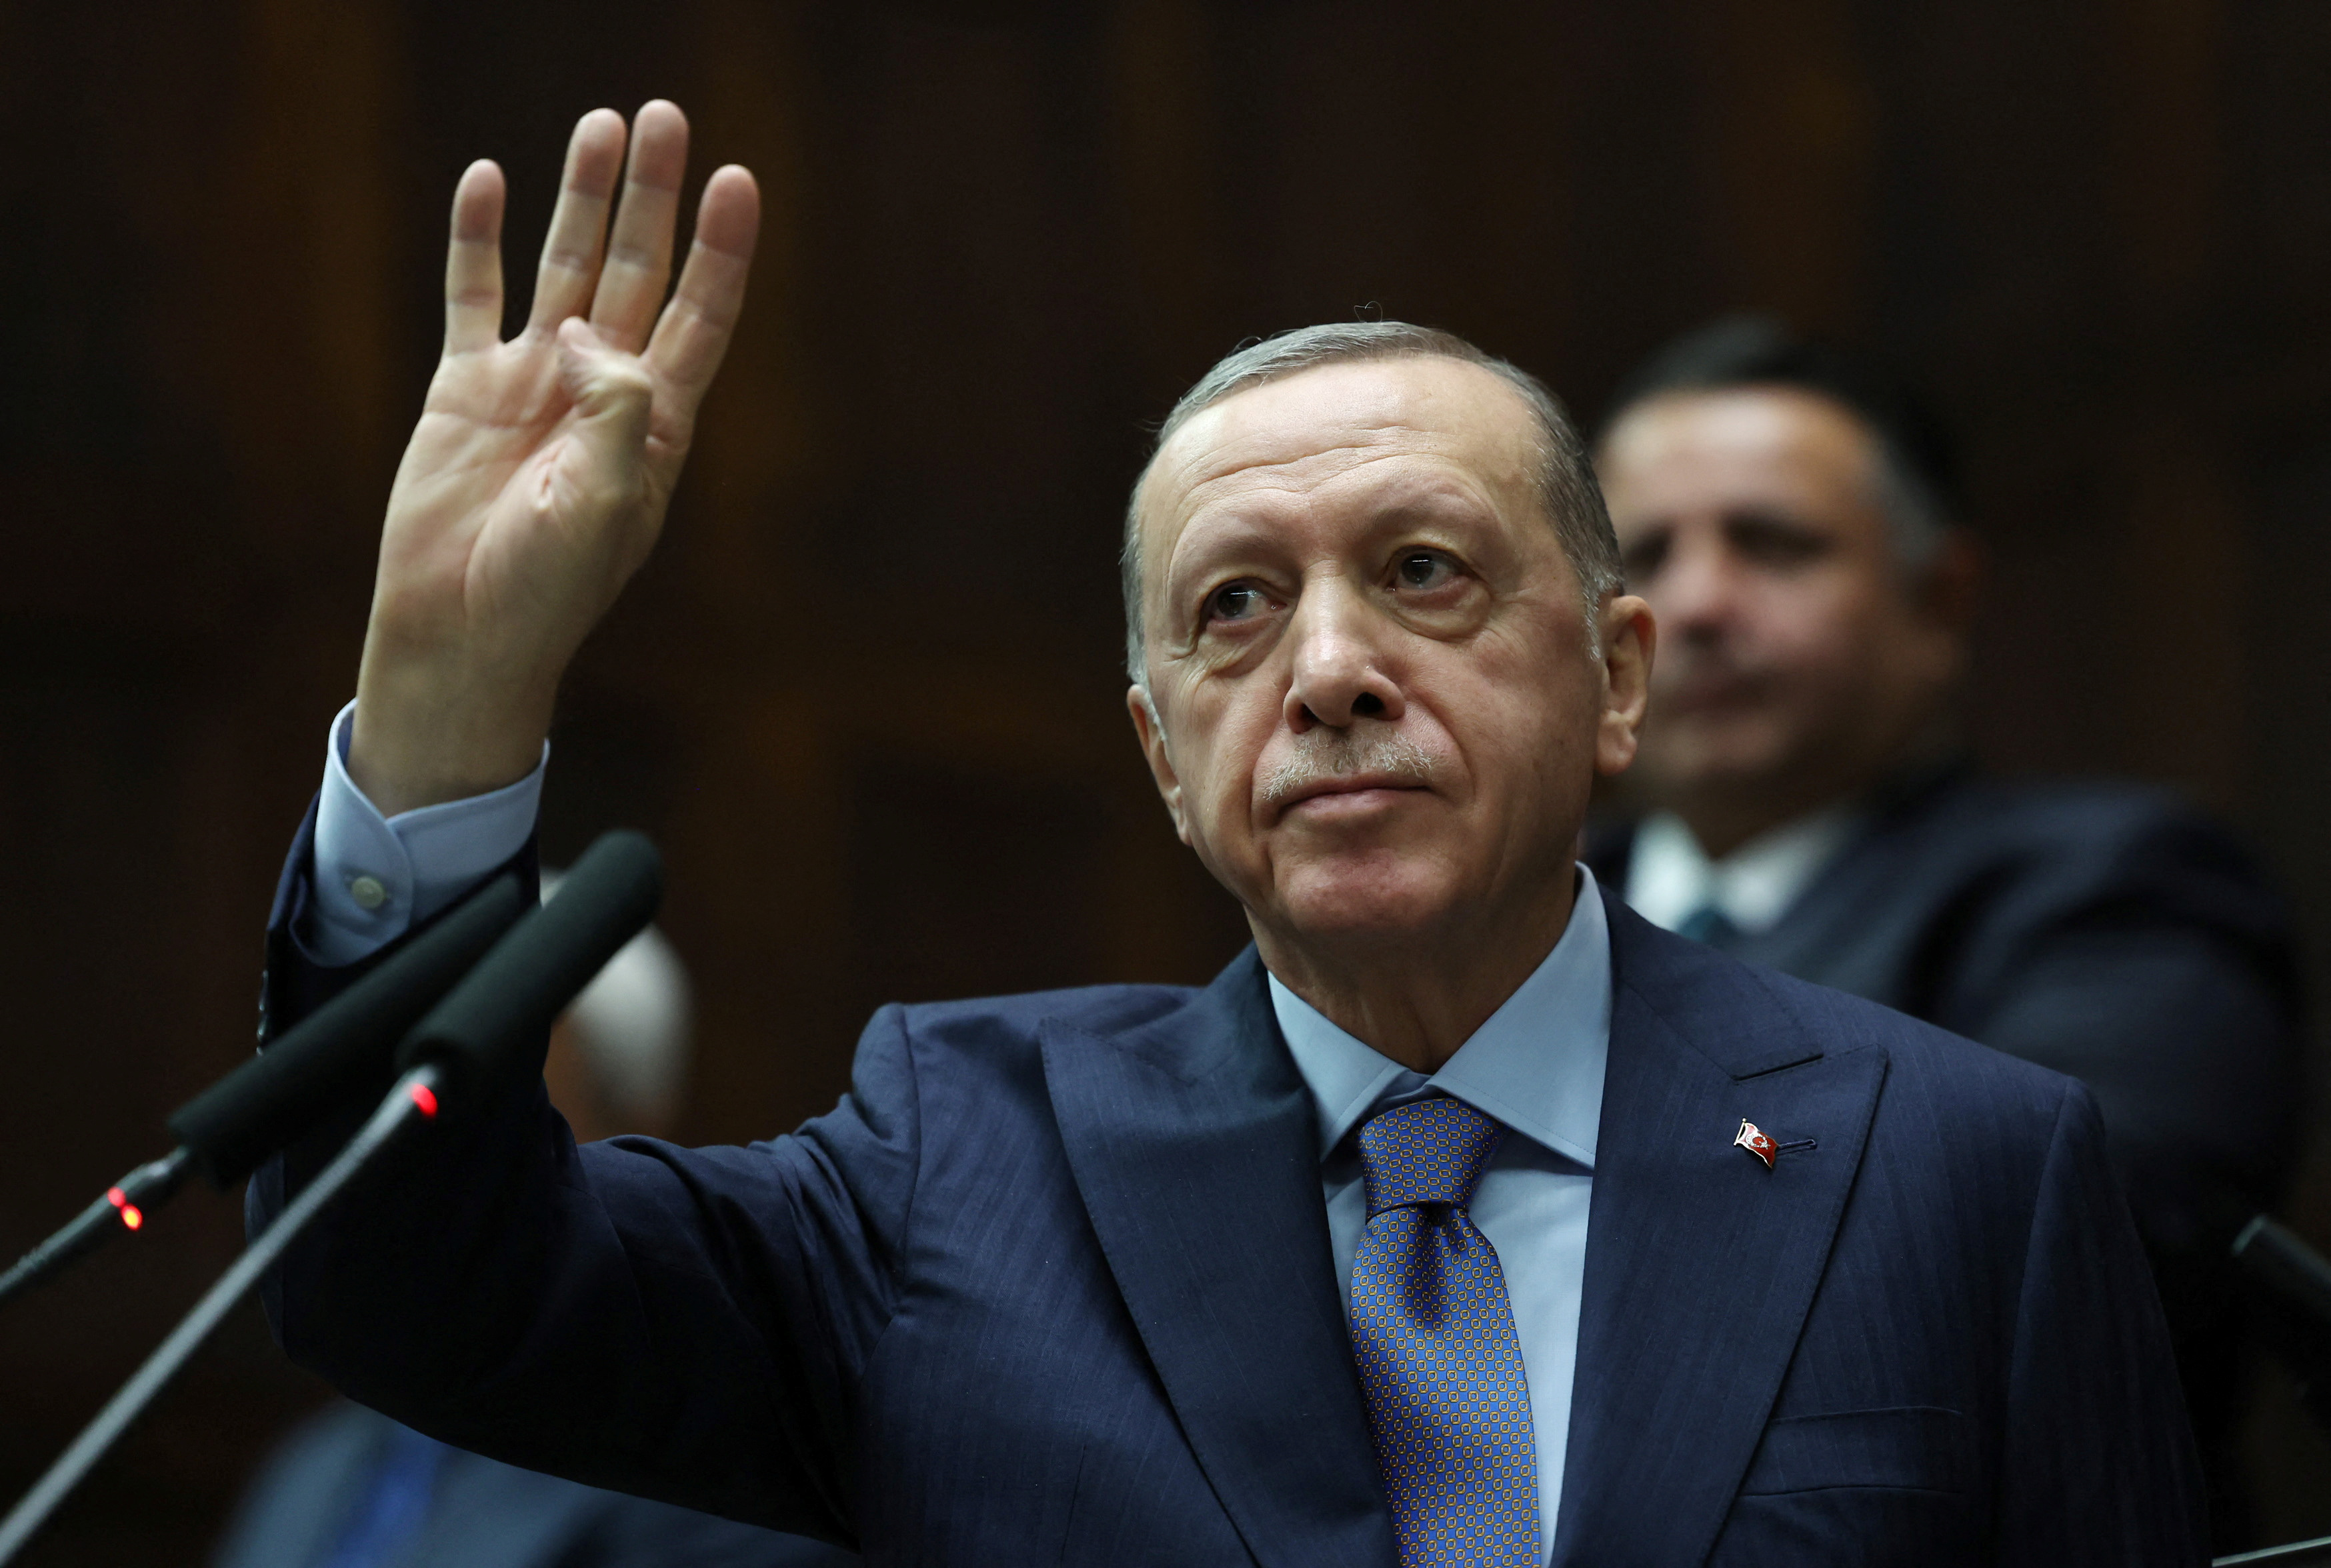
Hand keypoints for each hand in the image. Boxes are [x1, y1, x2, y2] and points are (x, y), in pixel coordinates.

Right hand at [349, 102, 759, 815]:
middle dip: (653, 197)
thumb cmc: (547, 587)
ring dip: (583, 198)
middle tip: (665, 116)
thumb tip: (586, 327)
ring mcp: (532, 383)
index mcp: (653, 423)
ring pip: (565, 267)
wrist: (462, 631)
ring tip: (601, 124)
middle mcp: (600, 390)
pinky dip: (477, 238)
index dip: (721, 248)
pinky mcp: (464, 388)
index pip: (700, 313)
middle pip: (638, 270)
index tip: (737, 179)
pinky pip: (473, 295)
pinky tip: (488, 181)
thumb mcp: (603, 504)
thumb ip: (613, 410)